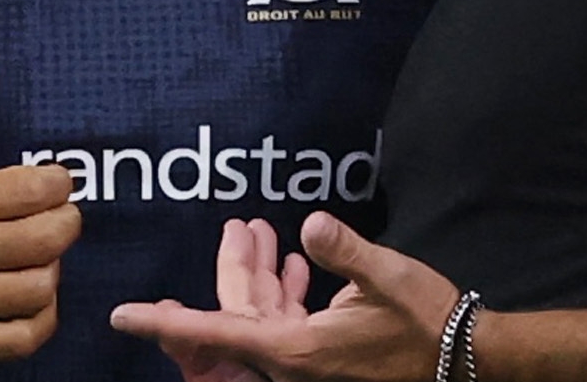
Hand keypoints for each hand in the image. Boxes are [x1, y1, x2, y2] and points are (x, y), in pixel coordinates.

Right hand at [0, 63, 80, 368]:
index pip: (27, 190)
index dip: (57, 182)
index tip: (56, 180)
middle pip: (44, 238)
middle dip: (65, 220)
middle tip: (58, 214)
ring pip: (37, 287)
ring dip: (52, 266)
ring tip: (40, 254)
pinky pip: (18, 338)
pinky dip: (41, 318)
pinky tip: (32, 298)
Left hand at [113, 211, 459, 381]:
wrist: (464, 360)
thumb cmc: (426, 322)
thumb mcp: (389, 279)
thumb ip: (346, 251)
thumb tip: (307, 224)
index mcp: (297, 351)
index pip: (217, 333)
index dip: (166, 324)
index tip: (122, 316)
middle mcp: (294, 363)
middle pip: (236, 317)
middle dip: (233, 270)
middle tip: (234, 230)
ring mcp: (308, 362)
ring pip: (261, 316)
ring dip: (259, 274)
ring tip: (257, 229)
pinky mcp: (324, 354)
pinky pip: (285, 323)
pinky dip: (284, 290)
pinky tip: (293, 258)